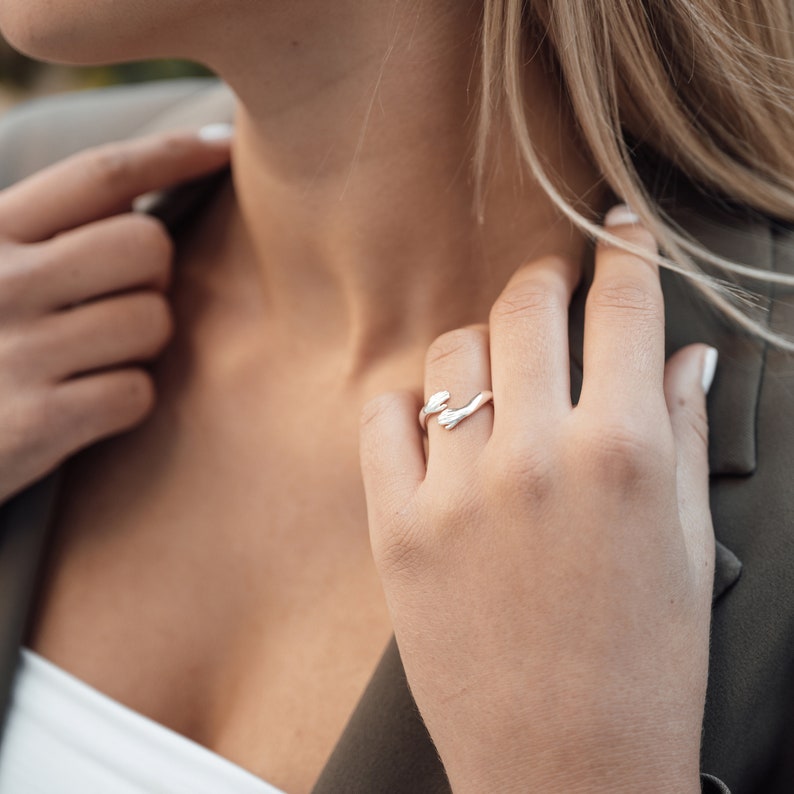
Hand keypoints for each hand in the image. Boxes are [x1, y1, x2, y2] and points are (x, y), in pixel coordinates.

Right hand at [0, 128, 230, 502]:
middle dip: (154, 275)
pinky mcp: (35, 422)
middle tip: (120, 300)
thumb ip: (53, 231)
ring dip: (142, 345)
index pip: (100, 174)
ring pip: (153, 322)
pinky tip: (84, 403)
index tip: (223, 146)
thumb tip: (152, 193)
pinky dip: (126, 401)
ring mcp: (15, 353)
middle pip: (147, 245)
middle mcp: (0, 282)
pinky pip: (137, 393)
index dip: (172, 154)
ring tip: (94, 357)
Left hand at [360, 208, 715, 793]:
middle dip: (546, 282)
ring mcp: (458, 490)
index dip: (626, 249)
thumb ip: (675, 430)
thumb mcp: (682, 542)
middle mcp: (538, 458)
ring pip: (454, 352)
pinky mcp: (397, 527)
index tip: (618, 226)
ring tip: (495, 375)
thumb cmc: (638, 663)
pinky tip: (436, 426)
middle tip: (552, 290)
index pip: (624, 306)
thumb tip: (679, 356)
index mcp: (622, 454)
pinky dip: (411, 404)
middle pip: (528, 307)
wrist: (564, 764)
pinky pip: (386, 415)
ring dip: (479, 346)